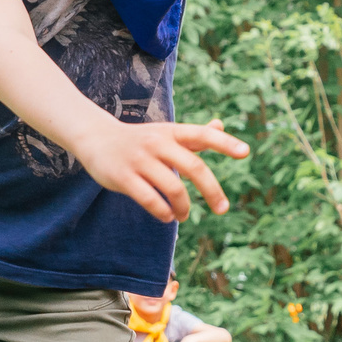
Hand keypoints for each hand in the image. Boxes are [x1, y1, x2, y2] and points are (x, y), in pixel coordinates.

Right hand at [74, 118, 249, 222]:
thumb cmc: (139, 139)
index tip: (246, 153)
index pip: (202, 135)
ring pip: (173, 187)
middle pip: (193, 166)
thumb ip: (193, 134)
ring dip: (184, 207)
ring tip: (183, 216)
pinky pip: (150, 199)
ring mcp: (140, 160)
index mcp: (171, 132)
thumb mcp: (165, 133)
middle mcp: (158, 143)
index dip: (225, 142)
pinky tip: (167, 216)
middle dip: (212, 190)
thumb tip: (220, 125)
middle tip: (223, 208)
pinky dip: (163, 212)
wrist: (95, 138)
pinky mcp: (123, 177)